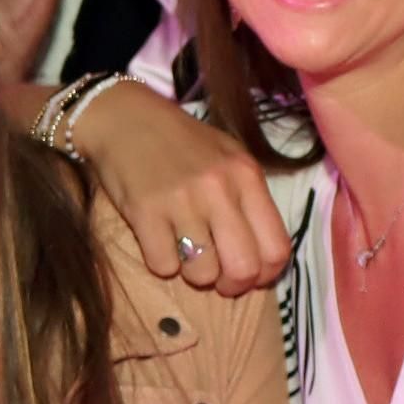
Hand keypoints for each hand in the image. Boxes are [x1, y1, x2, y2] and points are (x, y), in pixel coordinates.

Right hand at [71, 80, 292, 293]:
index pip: (277, 249)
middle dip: (230, 284)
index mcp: (247, 175)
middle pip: (244, 269)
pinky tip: (158, 238)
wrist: (126, 119)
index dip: (265, 274)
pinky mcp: (145, 212)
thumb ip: (249, 201)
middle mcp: (219, 188)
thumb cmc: (183, 143)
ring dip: (192, 272)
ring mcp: (182, 201)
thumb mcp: (230, 159)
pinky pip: (163, 267)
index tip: (249, 273)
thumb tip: (262, 261)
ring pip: (202, 275)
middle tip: (215, 273)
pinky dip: (161, 261)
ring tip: (183, 248)